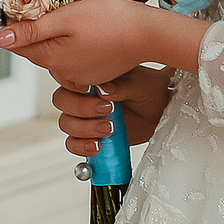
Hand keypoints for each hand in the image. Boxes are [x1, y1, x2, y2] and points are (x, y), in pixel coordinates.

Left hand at [0, 0, 205, 87]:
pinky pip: (76, 61)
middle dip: (36, 34)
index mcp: (52, 58)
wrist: (148, 34)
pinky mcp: (98, 74)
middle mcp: (63, 73)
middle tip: (42, 10)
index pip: (21, 46)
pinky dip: (75, 48)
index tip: (12, 14)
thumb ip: (31, 31)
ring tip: (66, 20)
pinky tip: (85, 33)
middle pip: (39, 52)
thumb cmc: (108, 20)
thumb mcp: (65, 19)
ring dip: (56, 41)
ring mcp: (82, 76)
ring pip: (58, 56)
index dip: (13, 30)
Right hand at [55, 67, 173, 156]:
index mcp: (90, 77)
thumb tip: (104, 90)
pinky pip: (73, 144)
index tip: (90, 90)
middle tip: (107, 110)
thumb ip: (122, 86)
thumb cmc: (149, 90)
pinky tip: (98, 146)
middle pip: (62, 101)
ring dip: (85, 129)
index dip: (74, 86)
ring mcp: (84, 117)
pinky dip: (81, 147)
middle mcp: (82, 96)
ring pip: (66, 123)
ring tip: (110, 129)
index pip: (68, 79)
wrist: (160, 111)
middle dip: (82, 108)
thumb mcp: (139, 84)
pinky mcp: (89, 136)